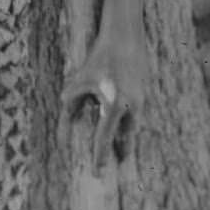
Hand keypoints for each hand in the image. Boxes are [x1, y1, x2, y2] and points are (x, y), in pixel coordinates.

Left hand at [62, 32, 148, 171]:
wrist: (125, 36)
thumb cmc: (99, 58)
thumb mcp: (79, 82)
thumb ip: (71, 106)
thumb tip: (65, 128)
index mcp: (115, 105)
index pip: (105, 138)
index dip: (100, 157)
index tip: (98, 173)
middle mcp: (131, 106)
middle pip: (127, 139)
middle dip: (123, 154)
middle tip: (118, 170)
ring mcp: (140, 100)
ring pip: (133, 127)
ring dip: (127, 141)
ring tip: (123, 156)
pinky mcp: (143, 93)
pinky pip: (135, 115)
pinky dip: (129, 125)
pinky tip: (125, 130)